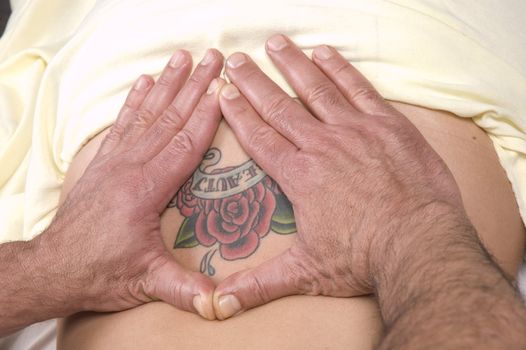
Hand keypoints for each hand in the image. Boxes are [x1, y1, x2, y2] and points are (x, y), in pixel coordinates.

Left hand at [36, 49, 224, 319]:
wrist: (53, 268)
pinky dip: (136, 100)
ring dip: (167, 84)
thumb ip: (182, 288)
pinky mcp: (104, 163)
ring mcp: (115, 161)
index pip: (184, 144)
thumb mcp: (145, 282)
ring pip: (147, 114)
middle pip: (169, 118)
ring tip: (182, 57)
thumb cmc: (99, 273)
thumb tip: (218, 303)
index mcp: (145, 190)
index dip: (206, 116)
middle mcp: (129, 167)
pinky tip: (144, 83)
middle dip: (194, 86)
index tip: (224, 89)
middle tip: (214, 58)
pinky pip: (124, 124)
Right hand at [212, 35, 468, 318]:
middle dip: (255, 82)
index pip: (261, 137)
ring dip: (292, 65)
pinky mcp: (386, 125)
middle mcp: (322, 146)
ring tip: (275, 44)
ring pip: (316, 89)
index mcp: (300, 176)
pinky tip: (325, 53)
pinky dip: (339, 69)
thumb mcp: (306, 273)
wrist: (419, 245)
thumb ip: (260, 283)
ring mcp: (354, 131)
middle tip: (236, 61)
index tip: (225, 94)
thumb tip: (220, 305)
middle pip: (280, 107)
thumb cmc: (363, 258)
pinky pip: (358, 89)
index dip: (239, 114)